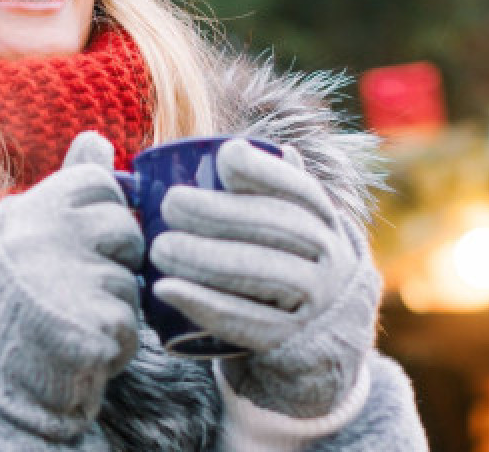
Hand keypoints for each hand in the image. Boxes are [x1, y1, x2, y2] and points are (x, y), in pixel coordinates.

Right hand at [0, 131, 144, 440]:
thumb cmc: (21, 292)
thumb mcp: (34, 229)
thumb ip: (70, 184)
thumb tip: (96, 137)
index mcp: (30, 208)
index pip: (100, 183)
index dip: (102, 213)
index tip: (77, 239)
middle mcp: (45, 236)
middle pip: (124, 228)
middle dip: (115, 258)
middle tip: (75, 281)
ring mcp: (68, 279)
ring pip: (131, 276)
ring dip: (115, 299)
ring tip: (75, 311)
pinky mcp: (94, 323)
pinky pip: (132, 319)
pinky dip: (116, 336)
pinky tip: (84, 339)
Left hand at [150, 139, 379, 417]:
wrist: (321, 338)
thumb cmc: (289, 265)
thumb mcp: (294, 228)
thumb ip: (271, 190)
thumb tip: (233, 148)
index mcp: (324, 220)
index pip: (300, 189)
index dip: (265, 171)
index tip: (224, 159)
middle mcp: (329, 257)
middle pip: (277, 228)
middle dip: (220, 212)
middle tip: (171, 203)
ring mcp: (315, 300)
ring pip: (262, 274)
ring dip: (206, 258)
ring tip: (159, 247)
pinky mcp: (290, 340)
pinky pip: (247, 322)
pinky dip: (203, 304)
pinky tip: (166, 289)